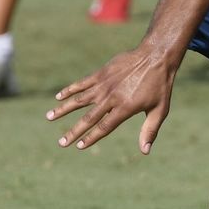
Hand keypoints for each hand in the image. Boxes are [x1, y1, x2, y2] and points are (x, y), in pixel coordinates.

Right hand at [46, 46, 178, 153]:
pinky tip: (58, 97)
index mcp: (125, 108)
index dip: (91, 138)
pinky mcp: (101, 74)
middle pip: (88, 118)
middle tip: (61, 143)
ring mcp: (104, 85)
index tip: (79, 146)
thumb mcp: (160, 109)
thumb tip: (145, 151)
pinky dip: (69, 90)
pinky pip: (81, 83)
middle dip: (74, 132)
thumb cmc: (160, 85)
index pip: (104, 127)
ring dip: (63, 110)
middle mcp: (111, 98)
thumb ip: (150, 130)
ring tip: (48, 117)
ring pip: (79, 100)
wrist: (156, 56)